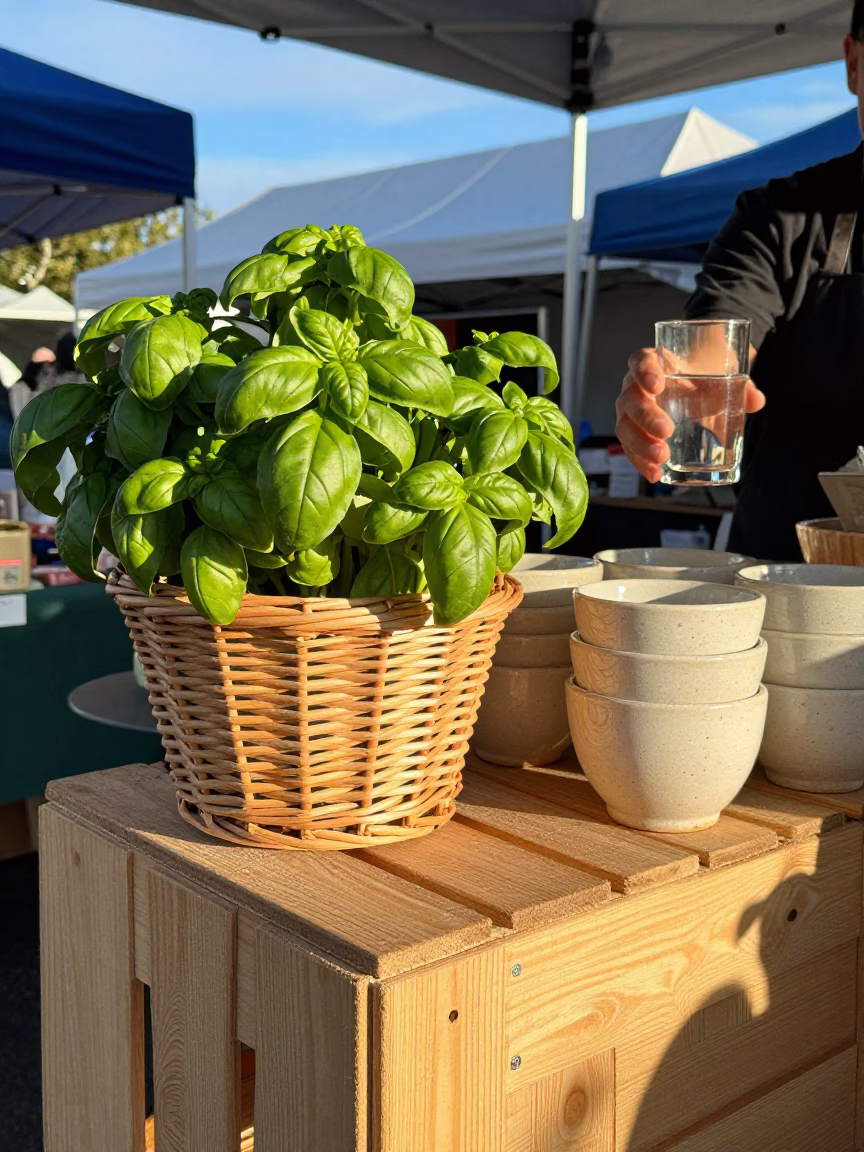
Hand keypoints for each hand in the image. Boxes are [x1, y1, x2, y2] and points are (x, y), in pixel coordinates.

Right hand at [615, 348, 765, 483]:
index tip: (657, 385)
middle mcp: (635, 386)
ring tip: (662, 458)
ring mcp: (632, 412)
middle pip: (630, 399)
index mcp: (653, 362)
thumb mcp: (723, 372)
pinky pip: (631, 449)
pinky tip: (656, 474)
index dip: (644, 372)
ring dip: (640, 444)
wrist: (698, 383)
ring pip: (625, 427)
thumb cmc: (704, 373)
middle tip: (666, 431)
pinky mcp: (636, 434)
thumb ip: (740, 385)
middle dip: (646, 417)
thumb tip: (755, 401)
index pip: (640, 361)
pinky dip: (642, 462)